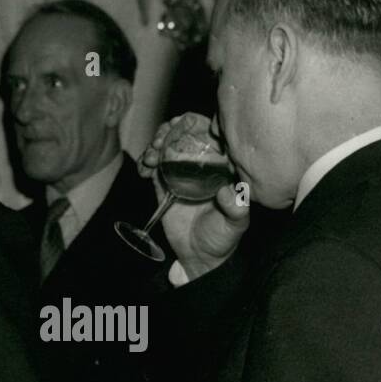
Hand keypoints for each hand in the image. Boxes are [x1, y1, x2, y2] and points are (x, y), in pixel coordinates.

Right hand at [139, 113, 248, 280]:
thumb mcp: (236, 225)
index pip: (209, 135)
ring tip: (151, 156)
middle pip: (183, 136)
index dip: (194, 124)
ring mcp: (181, 174)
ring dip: (154, 144)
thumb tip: (227, 190)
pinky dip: (145, 162)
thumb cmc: (222, 239)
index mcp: (220, 167)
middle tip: (161, 140)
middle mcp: (201, 166)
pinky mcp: (164, 185)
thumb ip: (237, 208)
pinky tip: (144, 170)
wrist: (199, 257)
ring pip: (166, 147)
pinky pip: (152, 166)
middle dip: (169, 131)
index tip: (181, 124)